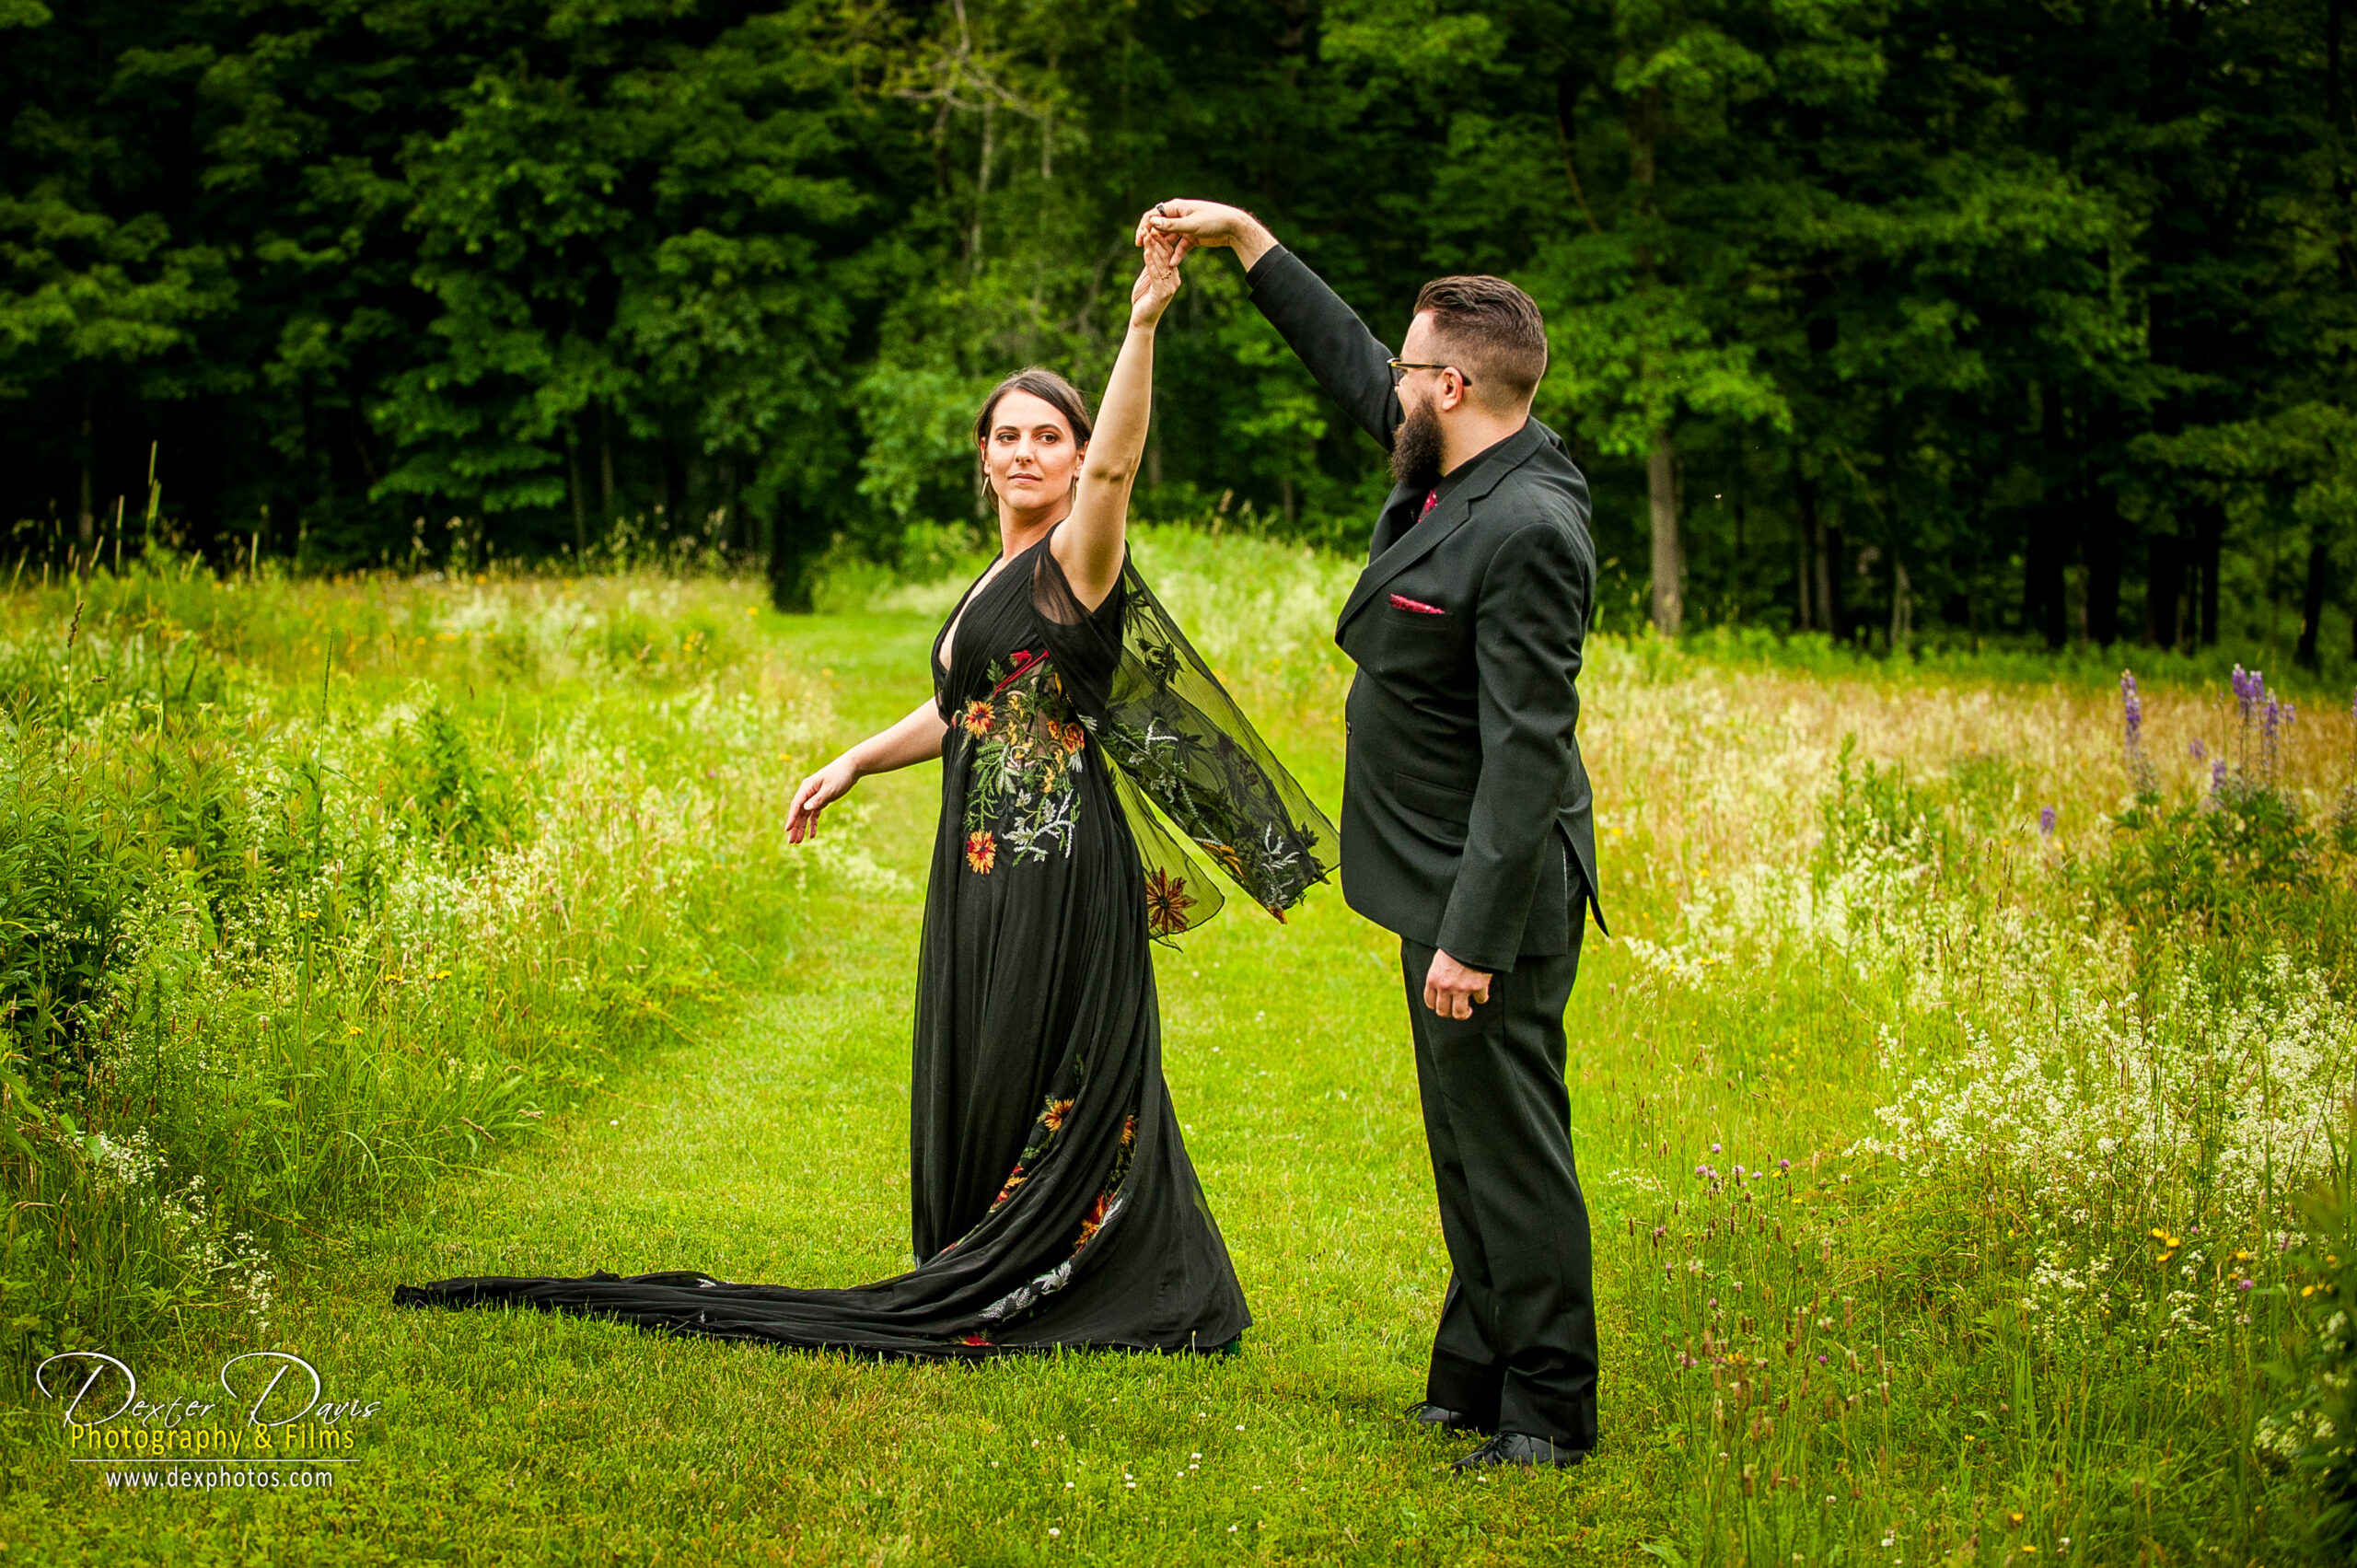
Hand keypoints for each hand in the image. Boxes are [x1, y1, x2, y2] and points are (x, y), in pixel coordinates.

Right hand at [788, 754, 859, 842]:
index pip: (796, 805)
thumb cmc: (840, 776)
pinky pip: (814, 814)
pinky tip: (812, 835)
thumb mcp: (830, 789)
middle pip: (799, 812)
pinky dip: (813, 824)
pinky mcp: (821, 800)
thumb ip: (818, 799)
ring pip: (805, 815)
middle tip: (791, 842)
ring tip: (798, 842)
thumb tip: (805, 808)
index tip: (787, 830)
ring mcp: (814, 797)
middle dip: (795, 827)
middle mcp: (808, 793)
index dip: (791, 818)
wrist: (852, 767)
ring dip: (802, 828)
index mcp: (807, 787)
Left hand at [1129, 229, 1186, 328]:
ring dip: (1152, 248)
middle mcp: (1175, 280)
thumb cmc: (1144, 300)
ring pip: (1161, 263)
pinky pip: (1155, 274)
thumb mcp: (1148, 278)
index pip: (1169, 254)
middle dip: (1157, 241)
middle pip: (1166, 256)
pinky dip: (1150, 262)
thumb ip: (1151, 265)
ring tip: (1146, 235)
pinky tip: (1146, 252)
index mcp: (1173, 276)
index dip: (1161, 241)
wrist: (1142, 320)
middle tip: (1150, 227)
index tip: (1153, 228)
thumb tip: (1150, 248)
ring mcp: (1170, 287)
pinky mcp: (1162, 293)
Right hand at [1136, 199, 1276, 267]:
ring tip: (1159, 261)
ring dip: (1164, 249)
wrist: (1234, 227)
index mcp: (1176, 208)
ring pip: (1169, 239)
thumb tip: (1152, 223)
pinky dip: (1177, 254)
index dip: (1143, 228)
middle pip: (1159, 228)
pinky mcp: (1192, 237)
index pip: (1153, 216)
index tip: (1139, 242)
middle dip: (1152, 241)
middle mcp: (1179, 216)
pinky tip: (1173, 264)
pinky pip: (1181, 247)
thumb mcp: (1191, 224)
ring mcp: (1185, 227)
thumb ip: (1171, 225)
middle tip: (1145, 254)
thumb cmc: (1213, 220)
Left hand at [1422, 949, 1491, 1019]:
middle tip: (1456, 1010)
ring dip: (1464, 1013)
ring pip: (1460, 1013)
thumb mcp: (1439, 960)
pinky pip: (1480, 1000)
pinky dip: (1482, 997)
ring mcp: (1461, 989)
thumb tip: (1441, 987)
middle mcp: (1445, 987)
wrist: (1470, 940)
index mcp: (1433, 979)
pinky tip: (1482, 993)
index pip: (1430, 1002)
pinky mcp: (1477, 987)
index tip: (1443, 1005)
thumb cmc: (1454, 946)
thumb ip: (1438, 975)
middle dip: (1449, 1013)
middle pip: (1443, 1011)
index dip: (1436, 1006)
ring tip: (1467, 1010)